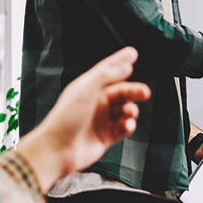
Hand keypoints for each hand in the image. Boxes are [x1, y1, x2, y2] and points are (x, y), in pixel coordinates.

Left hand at [17, 48, 150, 192]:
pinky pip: (123, 128)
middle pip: (121, 92)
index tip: (133, 53)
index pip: (108, 70)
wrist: (57, 150)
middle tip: (145, 92)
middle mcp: (95, 102)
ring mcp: (101, 120)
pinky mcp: (105, 136)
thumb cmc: (65, 119)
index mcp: (88, 88)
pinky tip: (127, 125)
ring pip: (124, 110)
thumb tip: (125, 67)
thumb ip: (106, 76)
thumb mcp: (85, 90)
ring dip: (131, 110)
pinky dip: (128, 125)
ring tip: (130, 113)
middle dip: (134, 91)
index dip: (120, 60)